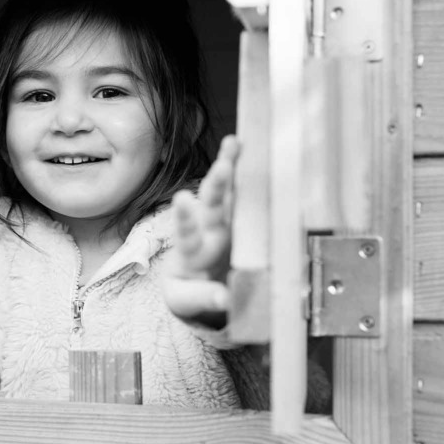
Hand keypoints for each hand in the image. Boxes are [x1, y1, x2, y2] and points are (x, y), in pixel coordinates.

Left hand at [162, 135, 237, 326]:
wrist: (200, 289)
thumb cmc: (190, 293)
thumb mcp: (186, 301)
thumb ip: (202, 298)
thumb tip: (224, 299)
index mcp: (191, 252)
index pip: (187, 235)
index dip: (185, 218)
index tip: (182, 200)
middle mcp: (208, 232)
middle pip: (211, 206)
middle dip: (216, 186)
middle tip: (223, 167)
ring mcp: (227, 224)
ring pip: (230, 194)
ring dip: (231, 167)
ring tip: (233, 142)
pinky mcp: (245, 224)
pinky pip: (249, 199)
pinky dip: (254, 179)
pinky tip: (261, 155)